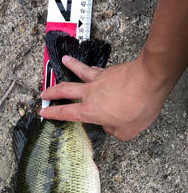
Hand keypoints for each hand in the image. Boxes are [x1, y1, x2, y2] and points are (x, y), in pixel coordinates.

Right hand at [39, 53, 171, 140]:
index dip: (52, 113)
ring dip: (70, 67)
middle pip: (65, 90)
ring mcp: (99, 80)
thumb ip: (114, 131)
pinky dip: (89, 67)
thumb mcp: (127, 131)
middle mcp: (90, 94)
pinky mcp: (110, 71)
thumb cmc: (140, 106)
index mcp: (90, 111)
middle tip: (43, 93)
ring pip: (79, 72)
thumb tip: (110, 126)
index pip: (65, 113)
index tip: (43, 112)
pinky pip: (95, 69)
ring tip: (63, 61)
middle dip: (51, 92)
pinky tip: (89, 66)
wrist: (151, 79)